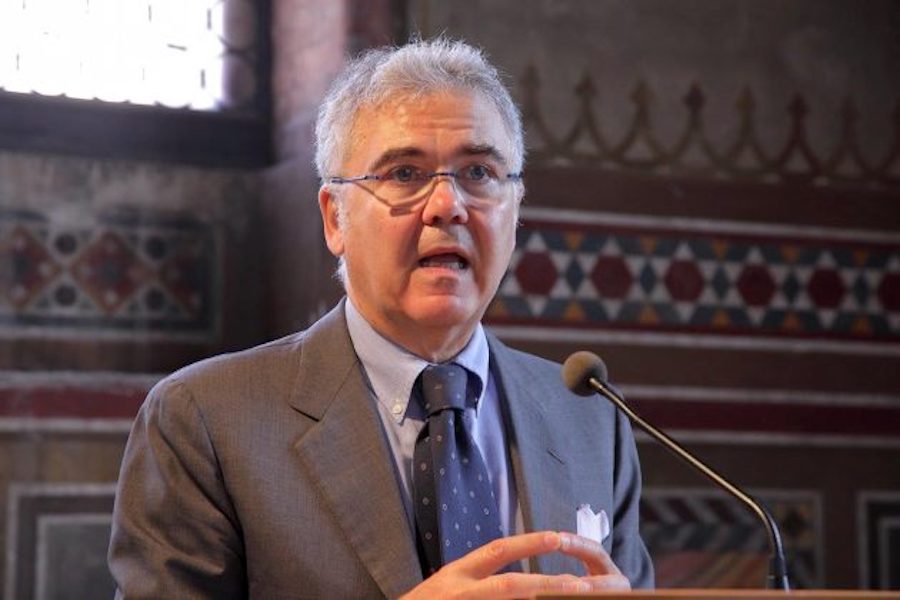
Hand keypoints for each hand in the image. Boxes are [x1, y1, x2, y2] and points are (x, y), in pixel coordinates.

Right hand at [399, 530, 629, 599]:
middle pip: (510, 586)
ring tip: (572, 599)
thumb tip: (522, 582)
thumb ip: (479, 578)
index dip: (528, 544)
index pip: (498, 551)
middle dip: (547, 584)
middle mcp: (463, 591)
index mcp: (459, 573)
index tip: (557, 538)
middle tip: (580, 584)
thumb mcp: (449, 583)